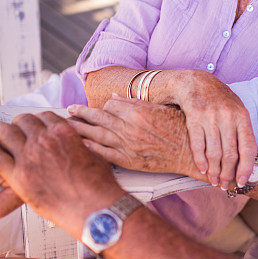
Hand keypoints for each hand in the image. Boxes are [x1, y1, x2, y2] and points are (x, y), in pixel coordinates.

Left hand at [0, 112, 122, 237]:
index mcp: (63, 132)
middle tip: (20, 134)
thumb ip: (79, 146)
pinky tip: (1, 157)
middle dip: (21, 126)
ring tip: (5, 144)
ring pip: (5, 133)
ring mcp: (29, 157)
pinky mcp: (18, 177)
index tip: (36, 127)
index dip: (39, 121)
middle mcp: (44, 140)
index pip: (43, 116)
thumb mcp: (94, 155)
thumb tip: (78, 145)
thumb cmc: (97, 186)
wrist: (95, 207)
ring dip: (5, 136)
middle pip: (22, 121)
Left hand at [68, 98, 206, 180]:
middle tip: (69, 111)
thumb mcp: (159, 108)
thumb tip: (114, 97)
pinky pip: (106, 154)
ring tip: (67, 126)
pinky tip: (81, 145)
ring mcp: (128, 146)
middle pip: (98, 118)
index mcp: (137, 112)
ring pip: (97, 135)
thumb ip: (134, 102)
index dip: (102, 105)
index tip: (95, 106)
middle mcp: (130, 128)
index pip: (110, 105)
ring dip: (80, 129)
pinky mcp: (130, 161)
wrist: (190, 152)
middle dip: (81, 114)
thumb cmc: (179, 128)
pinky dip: (92, 149)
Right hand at [154, 70, 256, 189]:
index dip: (246, 168)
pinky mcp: (193, 118)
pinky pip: (198, 146)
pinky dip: (200, 161)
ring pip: (214, 153)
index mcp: (242, 116)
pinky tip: (202, 170)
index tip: (241, 182)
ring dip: (214, 171)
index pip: (248, 148)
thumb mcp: (236, 110)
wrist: (196, 82)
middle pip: (230, 154)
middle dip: (228, 174)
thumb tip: (249, 161)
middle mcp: (227, 117)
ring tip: (214, 181)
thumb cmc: (220, 100)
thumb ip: (242, 132)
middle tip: (225, 185)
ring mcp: (210, 117)